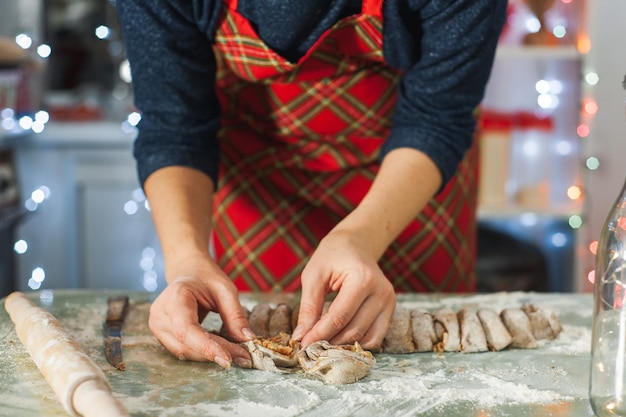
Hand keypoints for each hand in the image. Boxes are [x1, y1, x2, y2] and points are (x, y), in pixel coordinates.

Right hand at [148, 257, 254, 368]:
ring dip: (211, 355)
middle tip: (244, 356)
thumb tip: (247, 339)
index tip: (227, 359)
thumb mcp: (225, 290)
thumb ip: (235, 315)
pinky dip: (204, 352)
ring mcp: (157, 327)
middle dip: (216, 352)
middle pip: (187, 344)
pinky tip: (222, 349)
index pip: (186, 329)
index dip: (206, 347)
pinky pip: (184, 350)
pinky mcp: (163, 336)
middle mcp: (160, 314)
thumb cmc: (206, 278)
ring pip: (185, 352)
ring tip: (236, 353)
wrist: (188, 272)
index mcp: (174, 297)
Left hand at [293, 229, 395, 349]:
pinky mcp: (390, 309)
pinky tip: (340, 338)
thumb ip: (308, 308)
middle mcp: (381, 292)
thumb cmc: (332, 256)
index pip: (339, 317)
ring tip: (324, 343)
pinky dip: (358, 343)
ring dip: (344, 346)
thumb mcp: (313, 276)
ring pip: (366, 339)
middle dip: (330, 342)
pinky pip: (376, 337)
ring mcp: (389, 301)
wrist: (356, 244)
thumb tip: (300, 337)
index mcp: (362, 279)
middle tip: (309, 346)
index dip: (319, 334)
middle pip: (354, 331)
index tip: (302, 344)